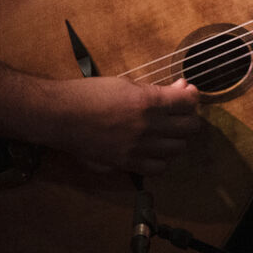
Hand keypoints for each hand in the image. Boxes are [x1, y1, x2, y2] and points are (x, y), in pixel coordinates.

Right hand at [47, 77, 201, 176]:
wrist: (60, 116)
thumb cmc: (89, 94)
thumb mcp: (125, 84)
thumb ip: (155, 90)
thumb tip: (180, 88)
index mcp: (148, 102)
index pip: (188, 101)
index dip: (192, 96)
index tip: (186, 93)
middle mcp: (148, 127)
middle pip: (190, 127)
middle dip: (188, 117)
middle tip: (178, 112)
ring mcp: (138, 148)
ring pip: (178, 149)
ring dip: (176, 138)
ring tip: (166, 131)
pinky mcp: (127, 163)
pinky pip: (159, 168)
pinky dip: (161, 159)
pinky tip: (154, 150)